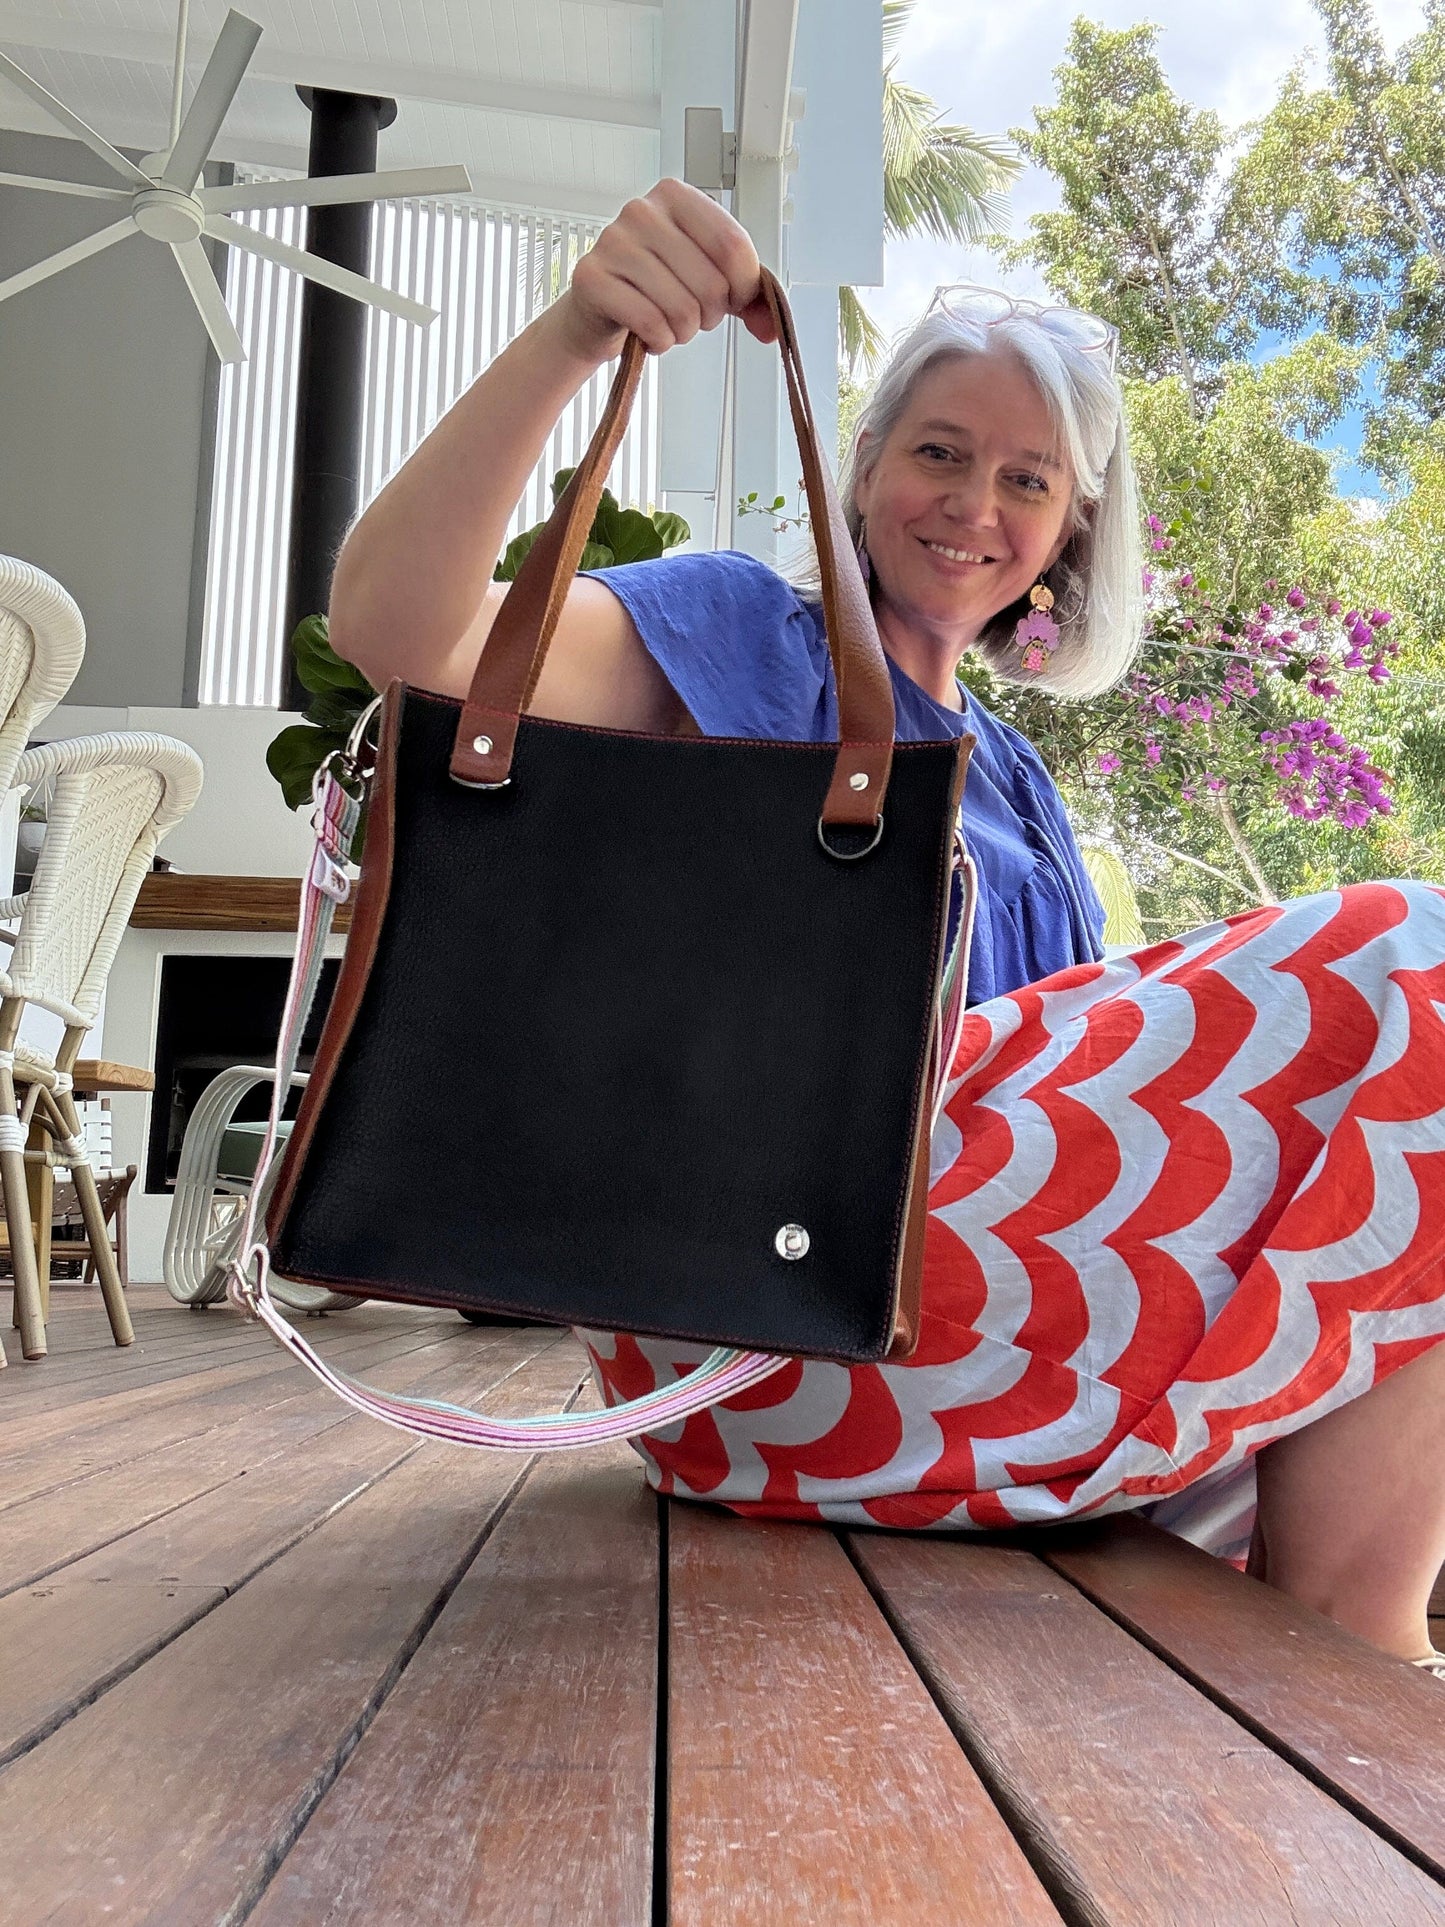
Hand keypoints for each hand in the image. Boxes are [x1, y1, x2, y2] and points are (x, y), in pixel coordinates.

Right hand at [554, 178, 775, 363]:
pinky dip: (659, 341)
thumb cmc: (656, 288)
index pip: (733, 245)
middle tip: (691, 315)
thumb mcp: (709, 280)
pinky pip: (651, 323)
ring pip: (682, 308)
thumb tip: (772, 329)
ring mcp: (613, 242)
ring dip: (683, 332)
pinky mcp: (592, 278)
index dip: (744, 288)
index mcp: (677, 197)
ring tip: (668, 323)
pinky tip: (649, 334)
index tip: (734, 301)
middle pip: (711, 283)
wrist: (600, 310)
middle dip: (710, 316)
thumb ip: (748, 298)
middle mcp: (642, 211)